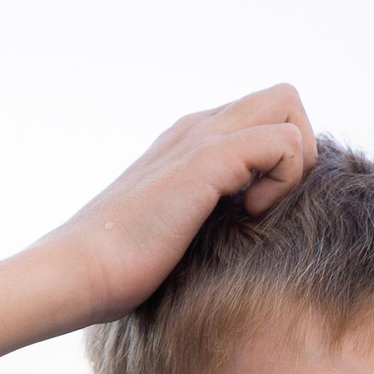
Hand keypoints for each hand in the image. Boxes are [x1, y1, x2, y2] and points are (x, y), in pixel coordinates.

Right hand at [0, 86, 315, 373]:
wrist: (75, 275)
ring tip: (259, 211)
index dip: (279, 160)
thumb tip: (237, 247)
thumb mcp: (173, 237)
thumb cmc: (115, 273)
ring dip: (293, 162)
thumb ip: (204, 223)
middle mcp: (197, 129)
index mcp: (189, 143)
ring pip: (289, 106)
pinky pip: (283, 142)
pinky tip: (251, 217)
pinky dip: (283, 181)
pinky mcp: (205, 161)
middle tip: (271, 204)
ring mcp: (200, 139)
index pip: (263, 117)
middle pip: (283, 98)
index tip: (258, 210)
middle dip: (298, 151)